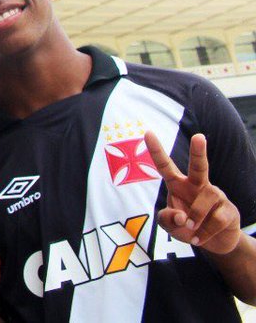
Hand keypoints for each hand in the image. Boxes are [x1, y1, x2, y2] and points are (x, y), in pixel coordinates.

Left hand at [145, 131, 243, 254]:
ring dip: (196, 217)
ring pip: (206, 200)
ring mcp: (215, 196)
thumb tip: (182, 216)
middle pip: (199, 166)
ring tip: (191, 229)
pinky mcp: (229, 210)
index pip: (165, 165)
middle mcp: (197, 185)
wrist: (214, 243)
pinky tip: (201, 238)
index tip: (148, 132)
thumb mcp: (169, 225)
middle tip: (199, 136)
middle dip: (198, 152)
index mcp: (178, 185)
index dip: (156, 150)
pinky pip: (217, 219)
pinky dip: (205, 232)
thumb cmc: (187, 227)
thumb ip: (167, 219)